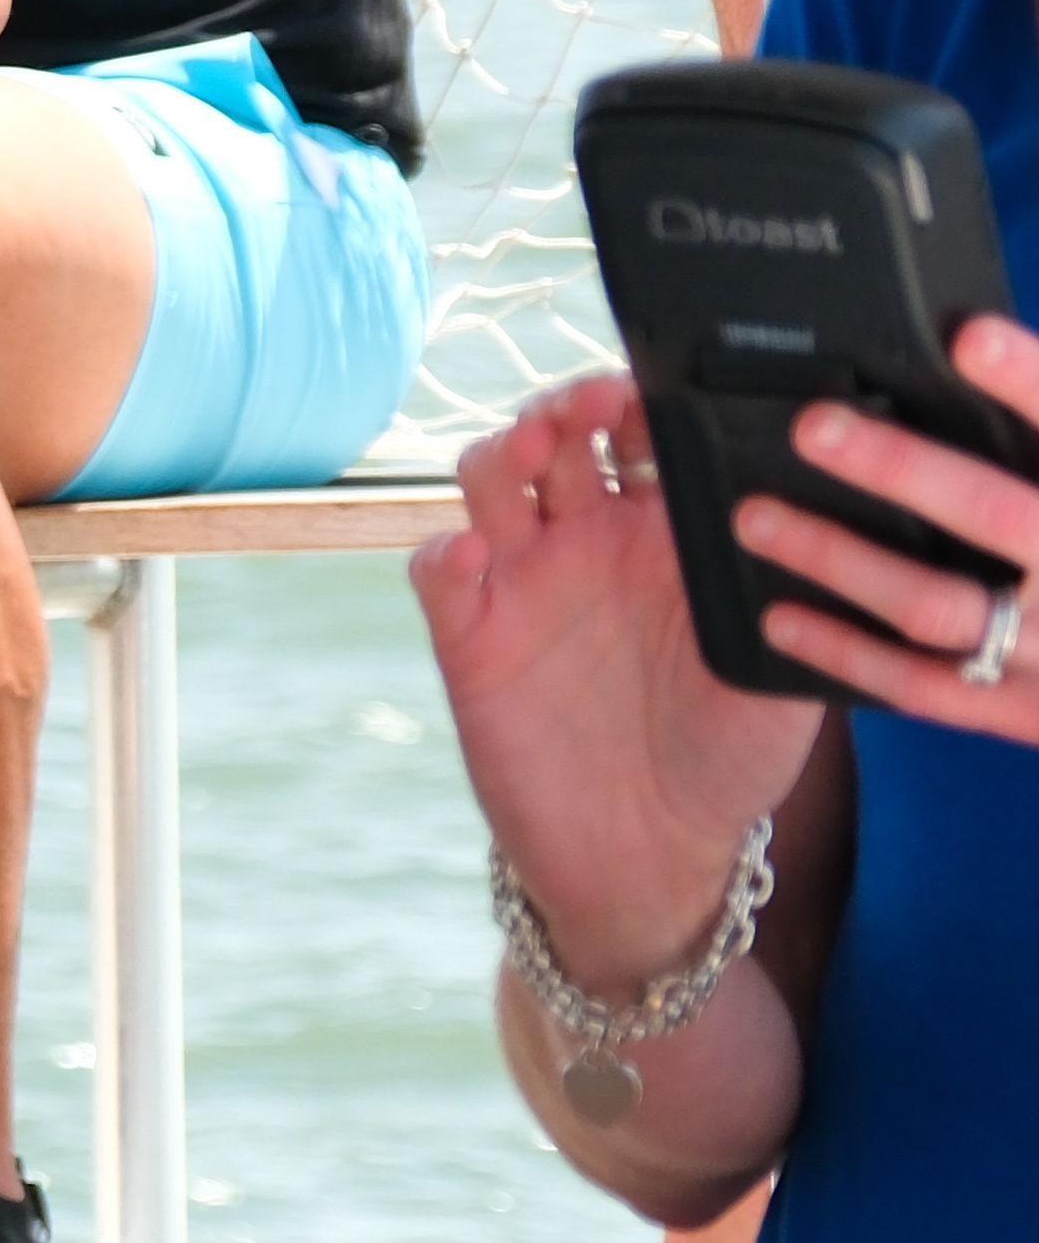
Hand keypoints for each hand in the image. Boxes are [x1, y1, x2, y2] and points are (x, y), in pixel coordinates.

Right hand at [412, 371, 809, 977]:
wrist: (650, 850)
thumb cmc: (729, 758)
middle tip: (592, 403)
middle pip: (557, 435)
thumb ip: (784, 598)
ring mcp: (524, 583)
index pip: (644, 436)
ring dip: (501, 452)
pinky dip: (447, 548)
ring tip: (529, 452)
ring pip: (489, 480)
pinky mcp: (469, 635)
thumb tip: (804, 522)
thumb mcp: (783, 674)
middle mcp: (588, 543)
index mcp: (666, 536)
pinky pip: (439, 568)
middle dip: (567, 403)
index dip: (644, 402)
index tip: (662, 392)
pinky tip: (474, 552)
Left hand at [743, 311, 1038, 743]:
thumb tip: (984, 345)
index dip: (1029, 379)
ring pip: (938, 605)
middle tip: (815, 426)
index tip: (967, 336)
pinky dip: (847, 653)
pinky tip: (780, 616)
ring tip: (758, 516)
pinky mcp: (1033, 714)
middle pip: (999, 515)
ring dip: (839, 559)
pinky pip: (929, 687)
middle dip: (902, 468)